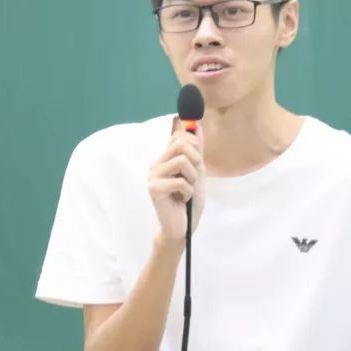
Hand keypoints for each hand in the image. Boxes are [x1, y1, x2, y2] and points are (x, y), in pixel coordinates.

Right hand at [147, 126, 205, 242]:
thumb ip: (196, 149)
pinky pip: (180, 181)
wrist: (184, 226)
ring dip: (192, 178)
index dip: (195, 145)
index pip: (179, 135)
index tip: (197, 162)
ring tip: (187, 190)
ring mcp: (153, 175)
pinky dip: (188, 192)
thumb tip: (196, 125)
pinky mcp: (154, 188)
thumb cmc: (190, 200)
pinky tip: (182, 200)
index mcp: (165, 158)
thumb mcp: (197, 171)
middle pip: (181, 143)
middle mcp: (156, 163)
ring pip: (182, 160)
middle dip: (196, 161)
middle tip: (192, 178)